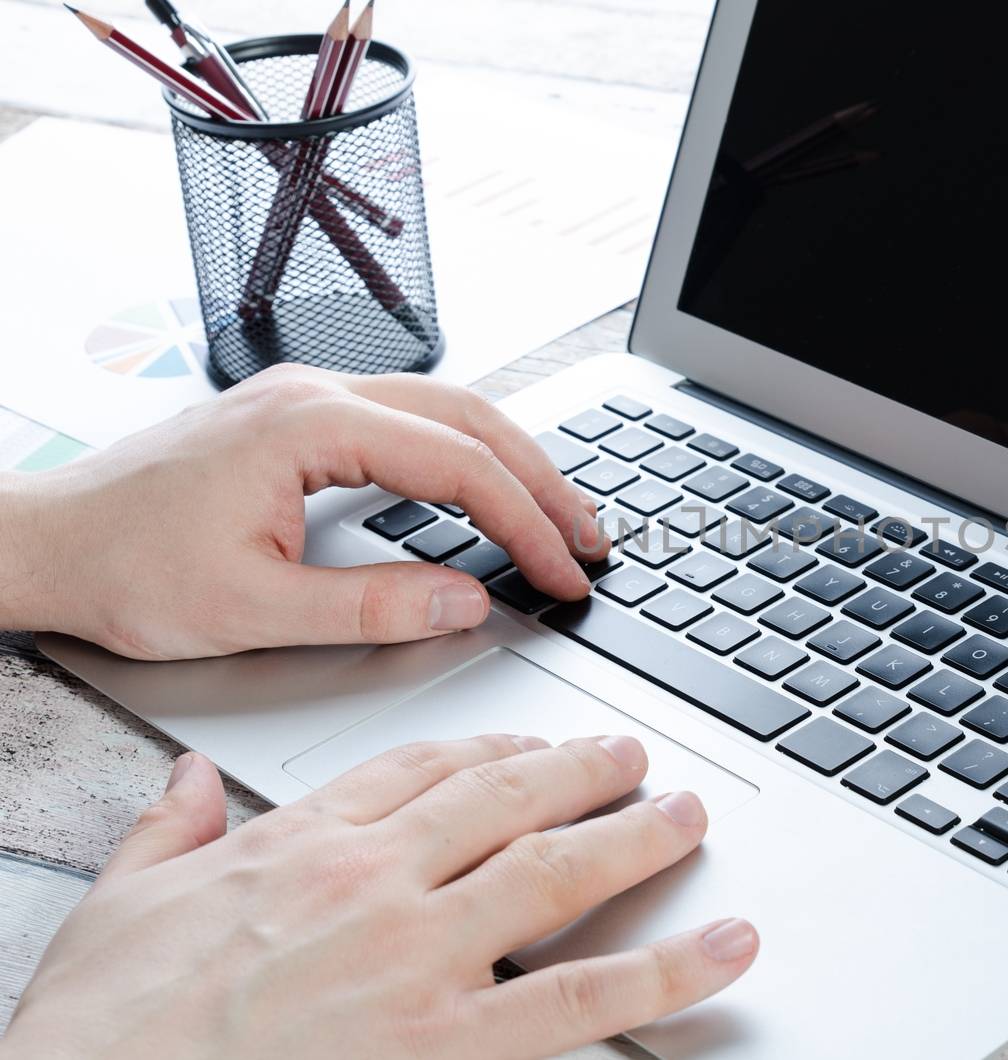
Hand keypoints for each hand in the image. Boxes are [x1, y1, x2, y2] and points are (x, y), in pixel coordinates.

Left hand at [0, 365, 607, 658]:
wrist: (45, 542)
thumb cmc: (124, 569)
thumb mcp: (253, 610)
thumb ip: (373, 607)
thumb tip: (467, 601)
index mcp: (310, 427)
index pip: (458, 465)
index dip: (527, 523)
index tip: (565, 574)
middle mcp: (315, 394)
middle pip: (470, 418)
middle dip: (544, 479)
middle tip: (591, 538)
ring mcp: (306, 399)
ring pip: (445, 410)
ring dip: (511, 461)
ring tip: (558, 515)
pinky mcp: (297, 419)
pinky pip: (409, 421)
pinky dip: (464, 457)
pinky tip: (483, 491)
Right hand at [2, 735, 757, 1059]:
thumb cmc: (98, 1030)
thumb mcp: (119, 905)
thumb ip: (171, 831)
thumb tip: (190, 781)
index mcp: (300, 844)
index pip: (417, 771)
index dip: (488, 751)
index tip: (525, 744)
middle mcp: (373, 884)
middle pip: (503, 801)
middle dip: (581, 773)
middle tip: (633, 759)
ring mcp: (418, 958)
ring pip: (556, 873)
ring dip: (637, 839)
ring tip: (688, 820)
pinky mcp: (446, 1043)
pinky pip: (578, 996)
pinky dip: (664, 969)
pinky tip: (721, 949)